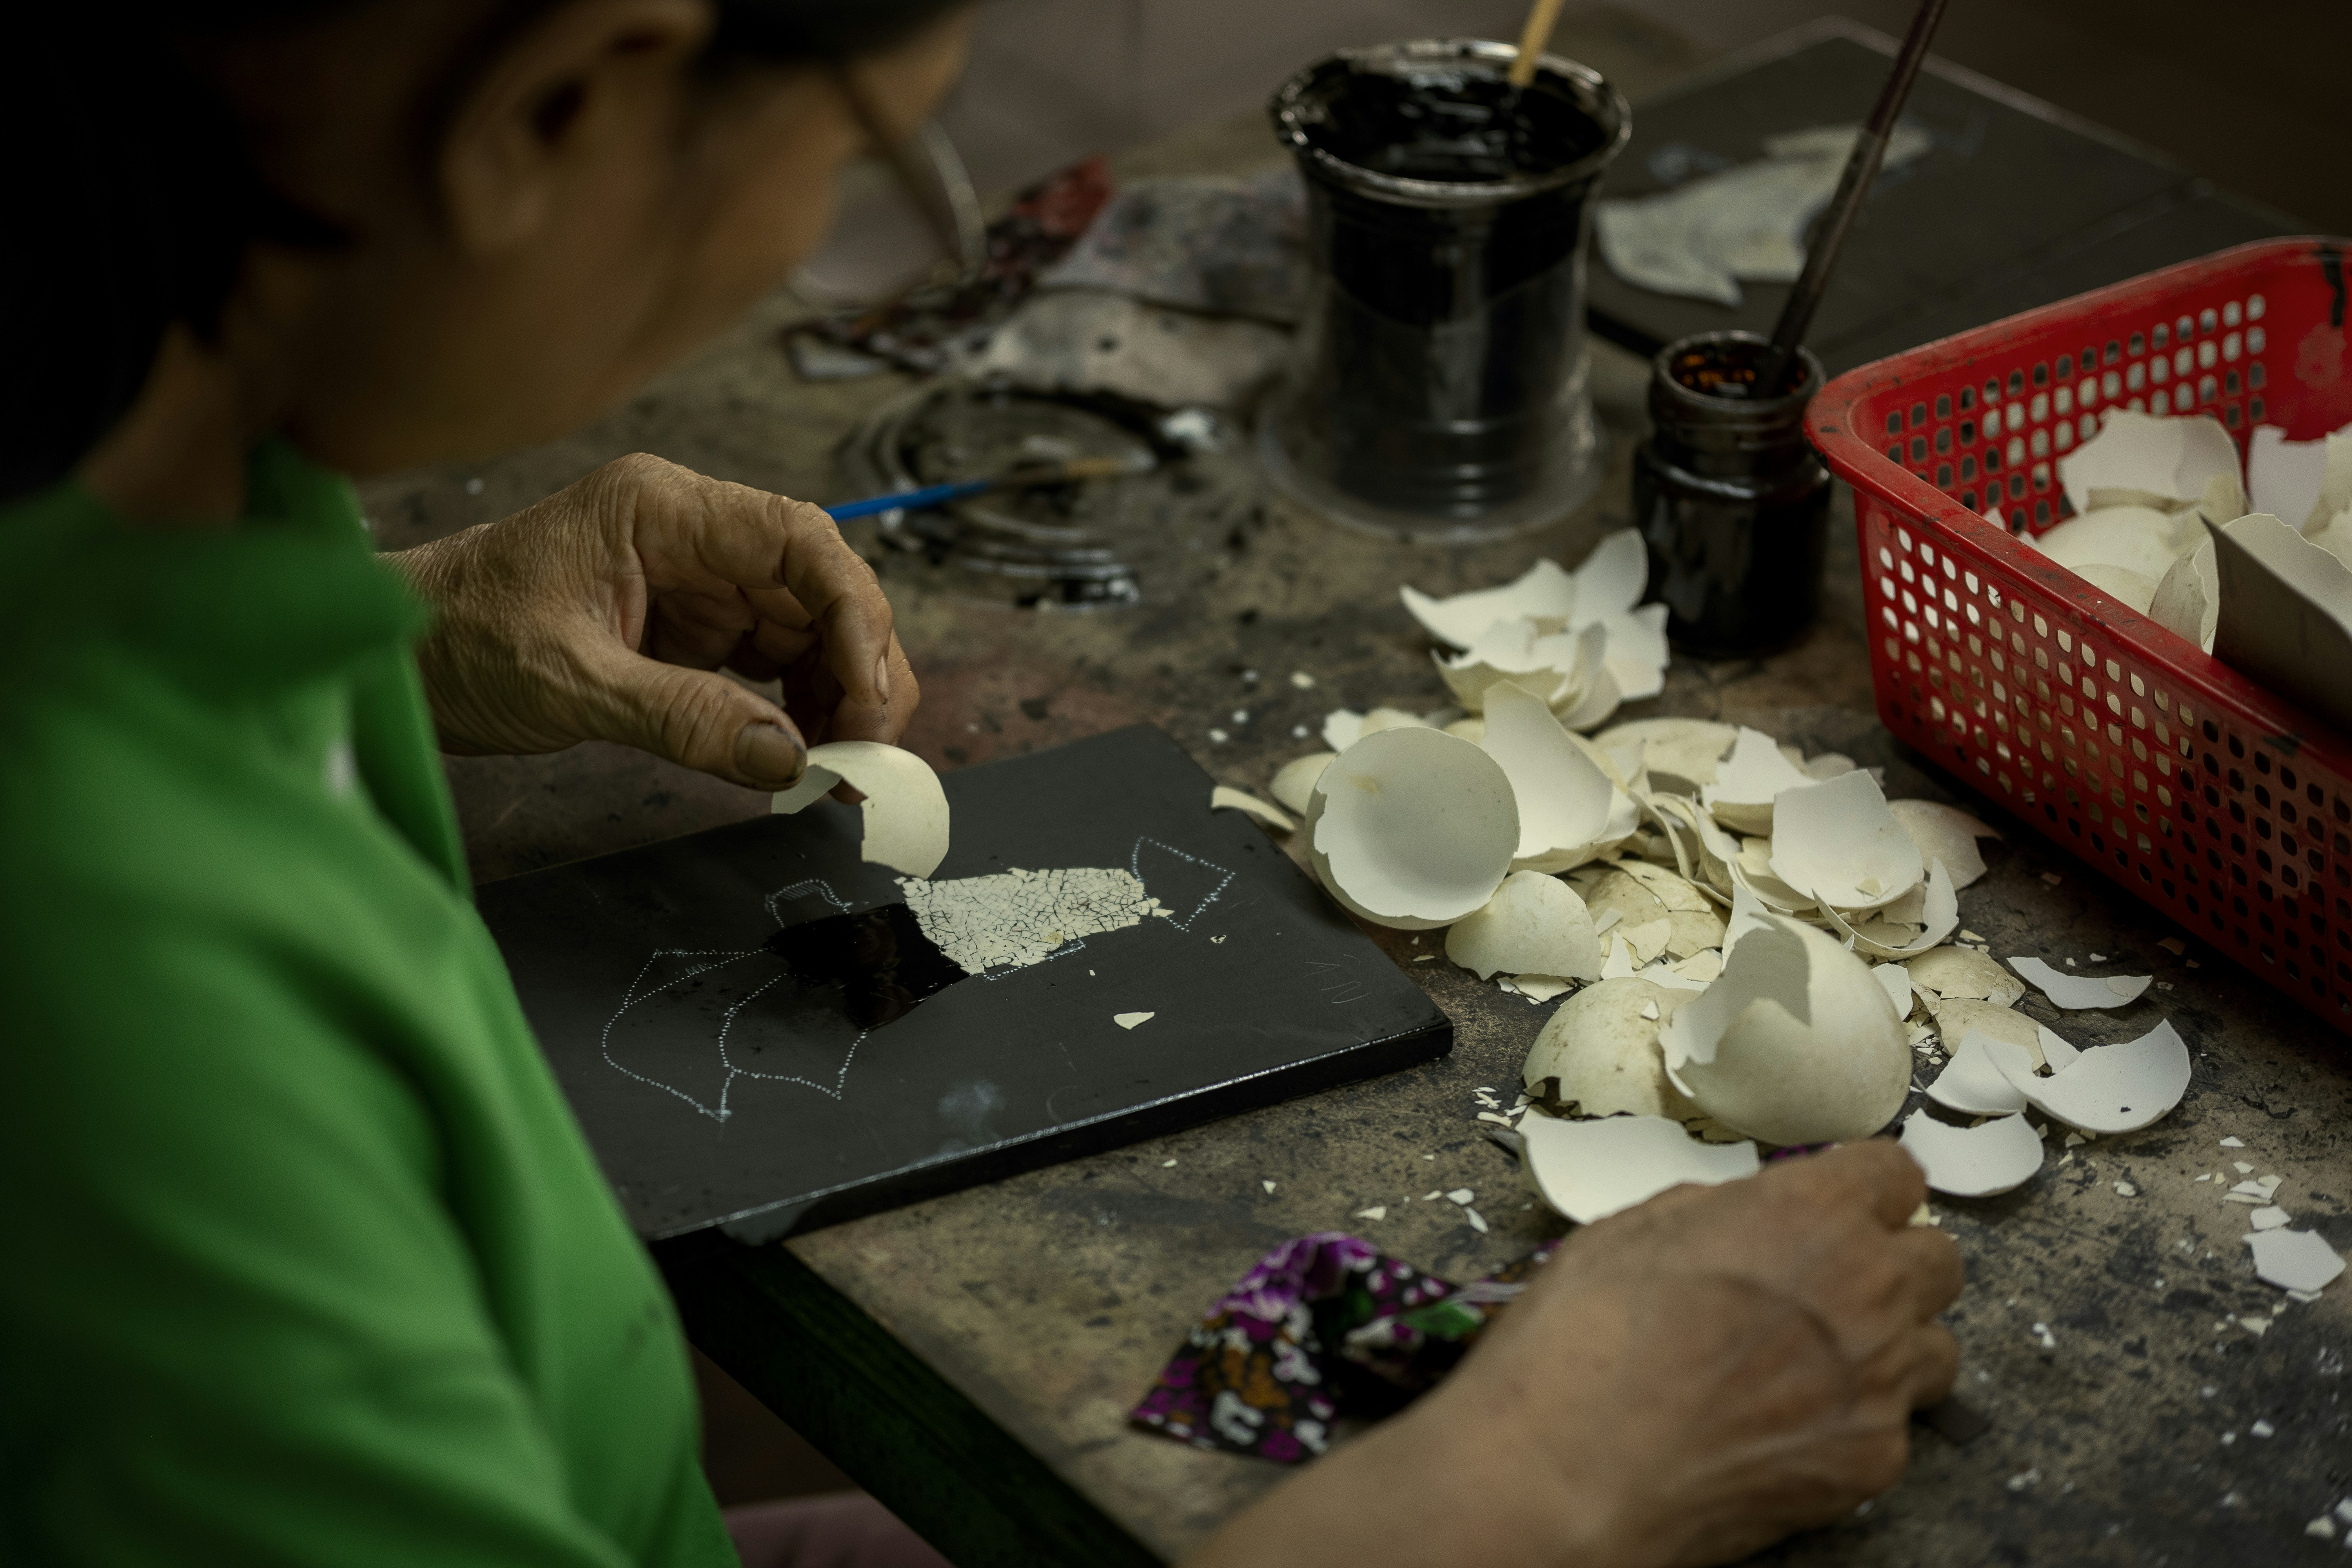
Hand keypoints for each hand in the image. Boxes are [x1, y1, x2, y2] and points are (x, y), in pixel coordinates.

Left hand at [390, 453, 917, 788]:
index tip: (867, 695)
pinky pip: (774, 666)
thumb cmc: (457, 639)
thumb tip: (787, 760)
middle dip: (859, 668)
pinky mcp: (692, 631)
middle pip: (821, 589)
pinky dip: (800, 714)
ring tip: (846, 770)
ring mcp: (698, 583)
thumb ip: (682, 718)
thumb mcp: (567, 682)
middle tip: (870, 751)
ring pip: (810, 632)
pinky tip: (805, 759)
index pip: (799, 542)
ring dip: (840, 699)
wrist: (396, 655)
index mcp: (663, 510)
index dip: (853, 614)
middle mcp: (694, 537)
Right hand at [1185, 1141, 1960, 1567]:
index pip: (1889, 1164)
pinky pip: (1892, 1428)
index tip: (1814, 1197)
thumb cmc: (1561, 1349)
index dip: (1850, 1179)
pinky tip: (1774, 1422)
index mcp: (1799, 1218)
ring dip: (1883, 1331)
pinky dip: (1851, 1415)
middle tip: (1804, 1273)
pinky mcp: (1857, 1476)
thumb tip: (1739, 1209)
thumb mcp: (1617, 1235)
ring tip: (1794, 1348)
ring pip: (1932, 1341)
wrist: (1553, 1487)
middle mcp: (1858, 1298)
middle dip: (1879, 1252)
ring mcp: (1870, 1395)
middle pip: (1934, 1252)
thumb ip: (1703, 1212)